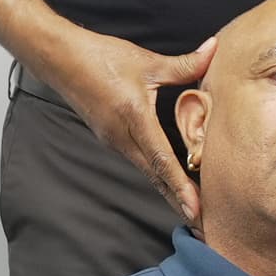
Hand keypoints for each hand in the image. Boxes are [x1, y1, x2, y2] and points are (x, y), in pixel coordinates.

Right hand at [50, 29, 216, 222]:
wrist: (60, 60)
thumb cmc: (101, 57)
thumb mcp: (146, 60)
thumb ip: (183, 63)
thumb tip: (215, 50)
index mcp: (133, 117)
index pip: (161, 159)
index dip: (179, 186)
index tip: (194, 208)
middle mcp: (122, 137)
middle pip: (155, 177)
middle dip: (178, 202)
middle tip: (201, 225)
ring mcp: (114, 141)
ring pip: (147, 172)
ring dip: (168, 191)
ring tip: (191, 211)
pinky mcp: (112, 138)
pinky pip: (139, 161)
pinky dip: (157, 175)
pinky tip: (171, 182)